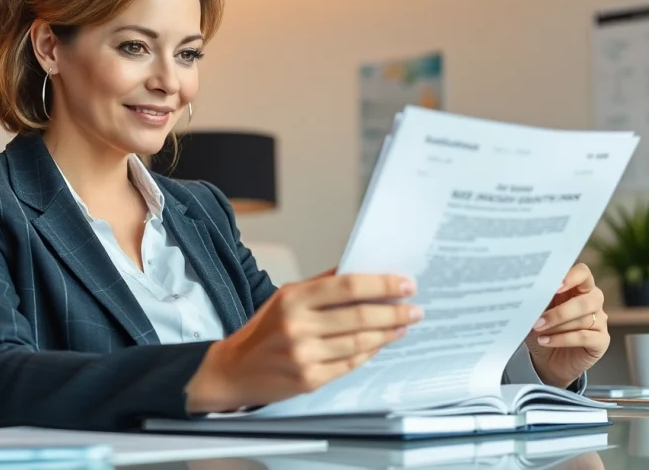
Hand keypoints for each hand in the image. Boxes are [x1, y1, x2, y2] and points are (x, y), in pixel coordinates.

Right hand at [185, 269, 421, 411]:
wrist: (233, 371)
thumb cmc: (263, 332)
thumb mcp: (286, 298)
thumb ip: (323, 285)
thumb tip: (361, 269)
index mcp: (293, 299)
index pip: (348, 286)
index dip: (381, 284)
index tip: (405, 283)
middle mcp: (298, 326)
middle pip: (360, 316)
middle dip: (394, 312)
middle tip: (414, 308)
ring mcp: (304, 356)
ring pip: (360, 342)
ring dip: (388, 333)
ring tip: (403, 325)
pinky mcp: (309, 380)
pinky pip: (351, 364)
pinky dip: (370, 352)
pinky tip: (381, 343)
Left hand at [525, 263, 609, 388]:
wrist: (546, 360)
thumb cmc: (542, 330)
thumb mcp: (535, 312)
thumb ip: (537, 299)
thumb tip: (527, 291)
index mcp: (577, 288)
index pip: (583, 273)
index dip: (572, 277)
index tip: (555, 287)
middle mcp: (593, 301)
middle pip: (588, 298)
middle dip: (561, 311)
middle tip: (538, 321)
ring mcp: (600, 321)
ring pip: (585, 319)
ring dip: (558, 326)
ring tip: (538, 331)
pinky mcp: (601, 341)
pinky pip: (585, 336)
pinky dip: (562, 339)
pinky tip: (546, 341)